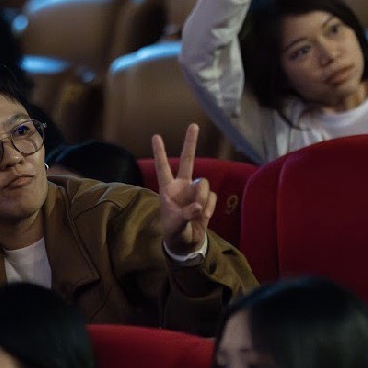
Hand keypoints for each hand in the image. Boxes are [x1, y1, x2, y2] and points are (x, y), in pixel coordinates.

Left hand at [153, 123, 215, 255]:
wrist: (186, 242)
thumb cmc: (174, 231)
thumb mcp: (176, 224)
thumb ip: (187, 213)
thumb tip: (199, 207)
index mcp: (167, 189)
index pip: (162, 167)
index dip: (160, 152)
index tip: (155, 136)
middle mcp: (182, 186)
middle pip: (188, 160)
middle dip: (190, 143)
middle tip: (193, 125)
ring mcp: (195, 191)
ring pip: (204, 184)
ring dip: (203, 198)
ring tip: (199, 213)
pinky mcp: (206, 199)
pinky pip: (212, 197)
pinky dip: (210, 207)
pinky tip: (204, 216)